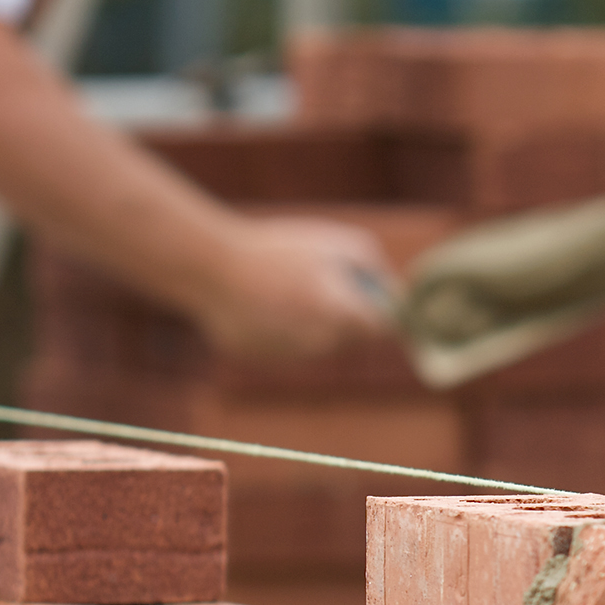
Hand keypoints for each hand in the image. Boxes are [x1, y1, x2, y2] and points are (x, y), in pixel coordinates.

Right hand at [196, 217, 396, 360]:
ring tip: (285, 289)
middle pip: (350, 338)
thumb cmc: (277, 251)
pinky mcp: (265, 361)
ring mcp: (292, 356)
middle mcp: (322, 344)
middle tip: (320, 283)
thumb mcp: (334, 243)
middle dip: (344, 315)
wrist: (212, 268)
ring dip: (313, 323)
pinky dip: (283, 331)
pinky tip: (263, 304)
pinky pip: (286, 347)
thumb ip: (372, 266)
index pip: (383, 328)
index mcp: (343, 315)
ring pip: (318, 344)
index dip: (381, 310)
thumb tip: (391, 289)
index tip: (372, 297)